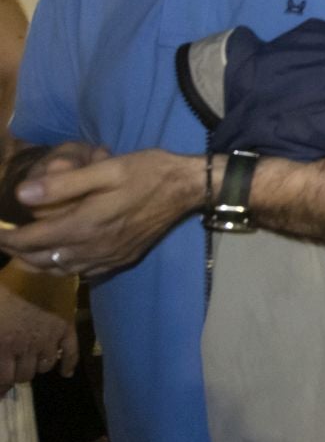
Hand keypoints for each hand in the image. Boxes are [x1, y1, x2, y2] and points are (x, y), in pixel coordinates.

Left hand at [0, 146, 198, 278]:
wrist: (188, 188)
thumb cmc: (147, 172)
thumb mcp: (107, 168)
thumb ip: (63, 183)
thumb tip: (21, 195)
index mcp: (85, 225)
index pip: (32, 240)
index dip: (6, 239)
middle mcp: (93, 248)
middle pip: (41, 260)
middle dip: (16, 253)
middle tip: (3, 242)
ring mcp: (108, 257)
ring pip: (60, 270)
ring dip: (35, 264)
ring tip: (22, 253)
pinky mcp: (121, 259)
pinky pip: (82, 272)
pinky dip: (62, 269)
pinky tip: (60, 259)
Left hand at [0, 272, 76, 393]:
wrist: (33, 268)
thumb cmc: (4, 289)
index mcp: (2, 345)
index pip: (3, 378)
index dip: (1, 384)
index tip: (1, 387)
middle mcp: (26, 348)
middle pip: (23, 375)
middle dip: (17, 374)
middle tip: (14, 367)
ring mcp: (49, 340)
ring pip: (44, 366)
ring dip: (36, 366)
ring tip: (32, 360)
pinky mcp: (66, 330)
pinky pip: (71, 354)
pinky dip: (68, 365)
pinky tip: (65, 374)